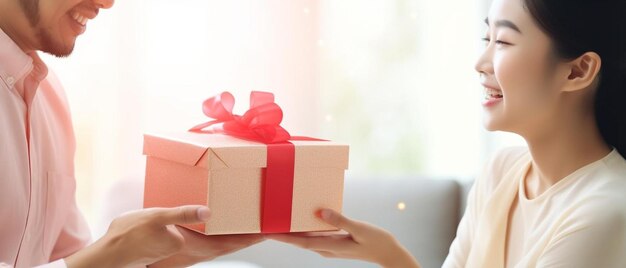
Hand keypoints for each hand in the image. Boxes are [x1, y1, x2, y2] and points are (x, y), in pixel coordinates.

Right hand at [65, 205, 262, 266]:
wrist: (112, 255)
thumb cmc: (131, 237)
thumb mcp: (156, 218)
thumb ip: (183, 214)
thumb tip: (208, 211)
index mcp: (196, 244)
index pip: (234, 241)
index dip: (255, 235)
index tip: (274, 228)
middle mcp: (199, 250)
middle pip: (236, 242)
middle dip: (255, 234)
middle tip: (275, 222)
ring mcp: (193, 250)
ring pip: (226, 242)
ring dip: (243, 233)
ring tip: (258, 220)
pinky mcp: (187, 246)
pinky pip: (216, 240)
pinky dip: (228, 232)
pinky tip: (230, 222)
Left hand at [267, 209, 419, 267]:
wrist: (388, 252)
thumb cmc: (376, 240)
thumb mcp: (359, 229)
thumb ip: (340, 221)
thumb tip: (321, 213)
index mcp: (331, 246)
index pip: (301, 242)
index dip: (283, 237)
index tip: (268, 231)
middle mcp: (327, 248)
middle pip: (299, 241)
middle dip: (282, 234)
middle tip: (266, 223)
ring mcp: (330, 246)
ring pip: (306, 239)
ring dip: (292, 231)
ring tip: (278, 220)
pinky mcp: (334, 242)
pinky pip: (315, 236)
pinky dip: (305, 229)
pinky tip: (301, 221)